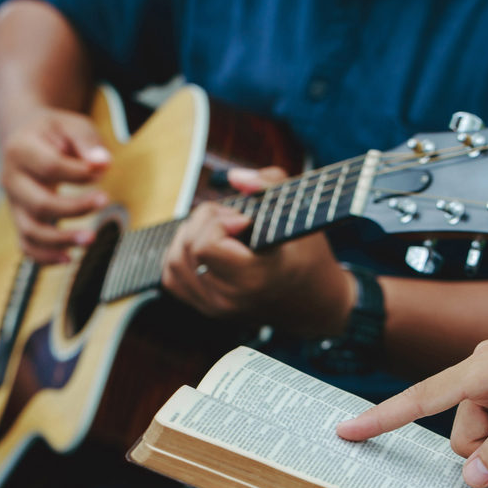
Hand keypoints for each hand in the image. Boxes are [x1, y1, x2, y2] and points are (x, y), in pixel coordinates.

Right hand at [0, 107, 111, 263]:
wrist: (27, 138)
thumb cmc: (53, 132)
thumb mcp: (71, 124)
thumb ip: (87, 141)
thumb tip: (102, 164)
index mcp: (19, 150)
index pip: (50, 167)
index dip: (79, 173)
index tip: (102, 170)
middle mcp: (10, 179)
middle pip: (39, 204)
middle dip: (74, 208)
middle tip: (105, 201)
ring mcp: (13, 203)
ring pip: (31, 231)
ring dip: (61, 240)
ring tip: (90, 239)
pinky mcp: (20, 219)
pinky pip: (27, 246)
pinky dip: (45, 257)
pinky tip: (69, 258)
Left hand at [160, 167, 353, 335]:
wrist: (314, 303)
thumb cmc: (308, 254)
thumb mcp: (299, 213)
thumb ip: (269, 184)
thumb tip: (234, 177)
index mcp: (256, 278)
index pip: (206, 245)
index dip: (218, 221)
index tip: (244, 219)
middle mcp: (231, 298)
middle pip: (187, 247)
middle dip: (205, 221)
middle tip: (234, 219)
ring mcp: (216, 308)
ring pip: (174, 261)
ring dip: (190, 235)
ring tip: (220, 230)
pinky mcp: (206, 310)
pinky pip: (172, 277)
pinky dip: (181, 255)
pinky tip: (205, 246)